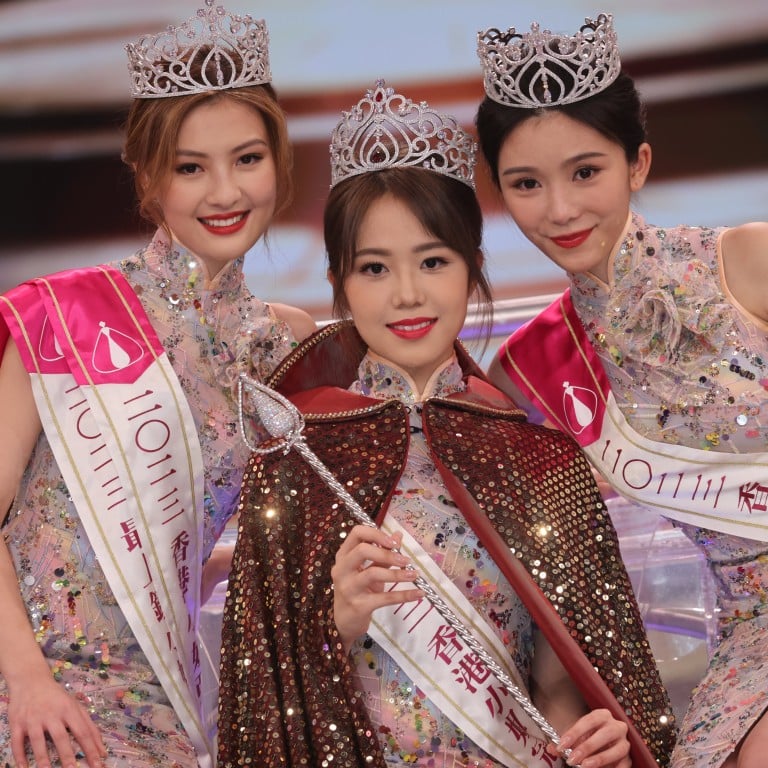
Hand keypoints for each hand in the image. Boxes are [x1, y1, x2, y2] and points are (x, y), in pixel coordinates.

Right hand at [8, 673, 105, 767]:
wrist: (31, 681)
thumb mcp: (75, 706)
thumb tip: (101, 749)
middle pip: (61, 736)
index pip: (83, 731)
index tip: (98, 763)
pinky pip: (17, 742)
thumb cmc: (57, 697)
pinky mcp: (17, 724)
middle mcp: (52, 714)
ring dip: (43, 757)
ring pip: (38, 740)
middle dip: (67, 755)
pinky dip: (19, 756)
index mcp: (69, 710)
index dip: (91, 748)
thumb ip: (88, 725)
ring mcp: (33, 719)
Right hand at [331, 525, 422, 651]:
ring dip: (397, 573)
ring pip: (373, 574)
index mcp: (344, 555)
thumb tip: (398, 535)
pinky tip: (418, 594)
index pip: (357, 533)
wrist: (344, 621)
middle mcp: (342, 569)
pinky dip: (404, 595)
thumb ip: (382, 552)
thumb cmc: (357, 590)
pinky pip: (384, 598)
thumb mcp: (368, 569)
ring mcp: (348, 588)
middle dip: (387, 554)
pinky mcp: (359, 606)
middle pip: (362, 550)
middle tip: (405, 560)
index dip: (376, 533)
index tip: (394, 542)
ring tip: (414, 574)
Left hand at [548, 708, 629, 767]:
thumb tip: (551, 748)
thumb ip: (565, 742)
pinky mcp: (629, 758)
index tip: (561, 745)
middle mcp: (616, 726)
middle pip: (604, 734)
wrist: (605, 743)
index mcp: (602, 715)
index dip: (574, 732)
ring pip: (617, 750)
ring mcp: (625, 742)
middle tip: (572, 759)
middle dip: (587, 747)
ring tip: (585, 766)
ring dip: (600, 759)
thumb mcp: (577, 736)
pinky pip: (625, 764)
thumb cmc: (589, 736)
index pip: (589, 720)